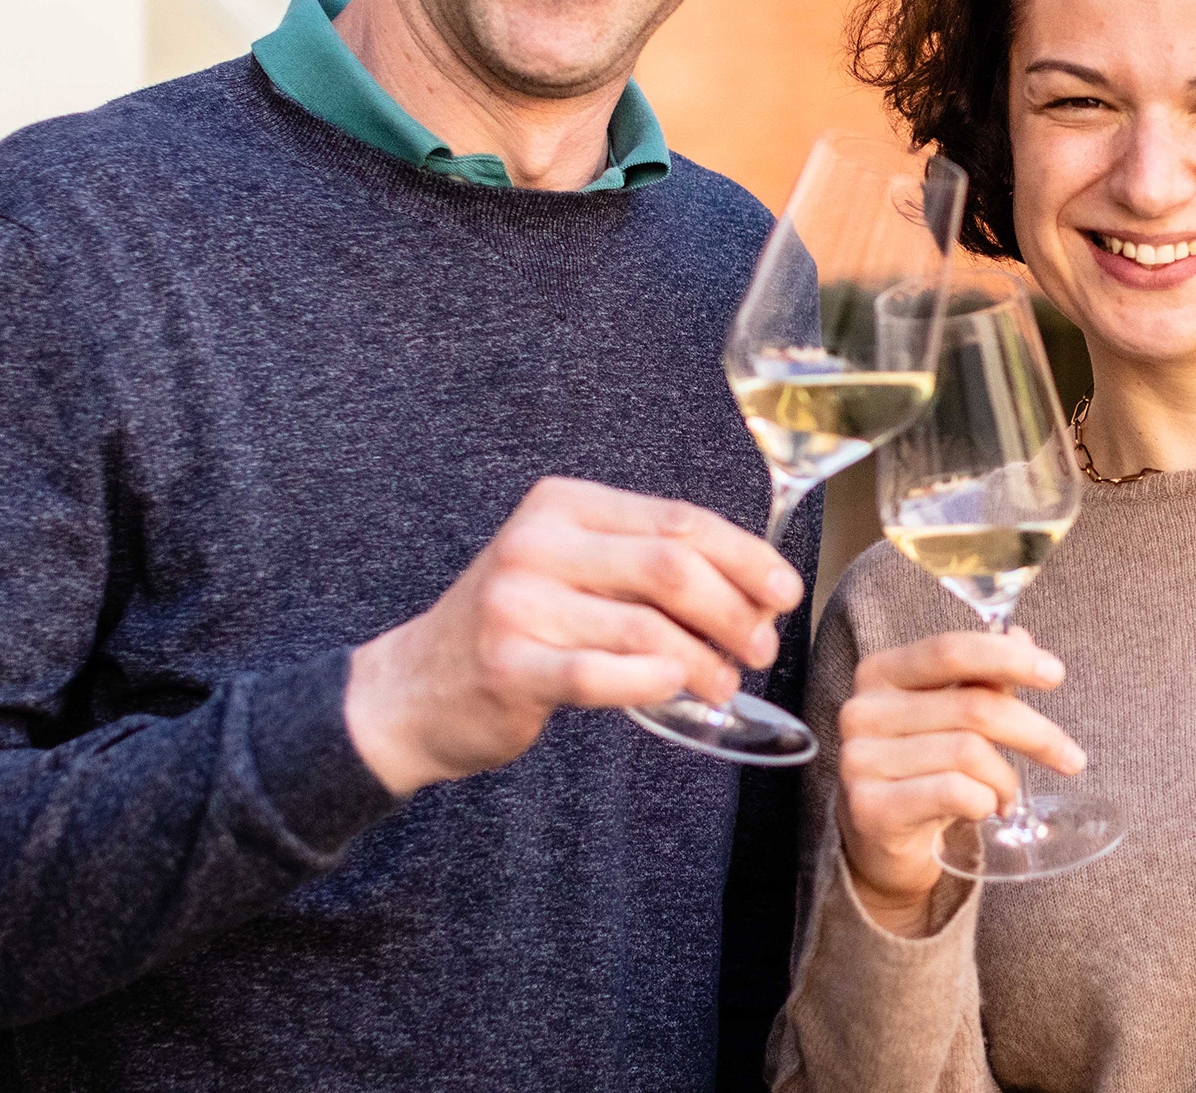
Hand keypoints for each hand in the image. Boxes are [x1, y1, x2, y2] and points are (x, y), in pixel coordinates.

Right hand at [343, 477, 802, 795]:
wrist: (411, 690)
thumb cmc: (516, 628)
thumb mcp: (573, 570)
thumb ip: (645, 566)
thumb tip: (756, 587)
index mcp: (563, 505)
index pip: (678, 520)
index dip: (745, 557)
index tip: (784, 592)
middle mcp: (537, 542)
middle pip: (671, 567)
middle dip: (734, 610)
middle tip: (761, 646)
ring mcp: (516, 603)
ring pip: (646, 625)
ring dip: (705, 660)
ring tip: (726, 683)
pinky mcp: (507, 666)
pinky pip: (602, 674)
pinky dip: (653, 682)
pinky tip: (679, 691)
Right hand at [834, 630, 1082, 934]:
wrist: (882, 837)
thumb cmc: (923, 767)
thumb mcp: (952, 717)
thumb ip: (983, 679)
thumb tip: (1020, 636)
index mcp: (881, 672)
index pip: (949, 650)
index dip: (1007, 658)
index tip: (1056, 674)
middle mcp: (862, 710)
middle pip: (972, 707)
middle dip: (1035, 733)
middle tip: (1071, 759)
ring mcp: (859, 760)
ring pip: (969, 753)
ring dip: (1006, 779)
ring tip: (1007, 795)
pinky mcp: (869, 807)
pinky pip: (955, 793)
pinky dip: (986, 801)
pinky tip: (985, 810)